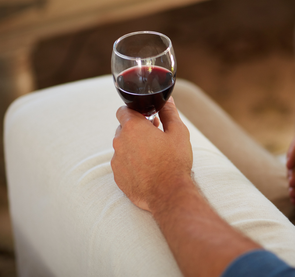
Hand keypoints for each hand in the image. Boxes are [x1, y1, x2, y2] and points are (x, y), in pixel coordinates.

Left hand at [111, 97, 192, 211]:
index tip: (147, 118)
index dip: (135, 112)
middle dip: (136, 130)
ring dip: (134, 147)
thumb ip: (169, 113)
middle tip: (154, 136)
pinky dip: (132, 164)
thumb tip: (167, 100)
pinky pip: (122, 164)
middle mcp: (120, 142)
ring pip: (122, 147)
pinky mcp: (118, 177)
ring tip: (153, 155)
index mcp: (133, 127)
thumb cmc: (175, 162)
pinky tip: (148, 169)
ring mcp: (117, 161)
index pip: (123, 110)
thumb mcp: (178, 133)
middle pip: (123, 129)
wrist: (169, 194)